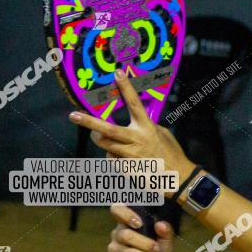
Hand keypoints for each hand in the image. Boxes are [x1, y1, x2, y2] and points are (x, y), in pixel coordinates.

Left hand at [68, 69, 194, 188]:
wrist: (178, 177)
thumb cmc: (172, 153)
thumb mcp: (162, 134)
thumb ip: (147, 126)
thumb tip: (135, 122)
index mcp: (147, 128)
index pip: (134, 104)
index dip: (126, 88)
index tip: (117, 74)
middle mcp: (137, 140)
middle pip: (107, 130)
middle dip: (89, 122)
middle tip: (74, 115)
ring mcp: (130, 155)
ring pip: (105, 146)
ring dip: (102, 141)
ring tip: (103, 138)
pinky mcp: (126, 169)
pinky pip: (112, 160)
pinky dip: (114, 157)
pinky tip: (125, 159)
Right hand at [108, 204, 175, 251]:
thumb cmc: (159, 247)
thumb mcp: (166, 238)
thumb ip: (165, 230)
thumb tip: (161, 224)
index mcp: (128, 221)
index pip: (117, 210)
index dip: (125, 214)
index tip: (139, 223)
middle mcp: (117, 233)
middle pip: (125, 235)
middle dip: (145, 244)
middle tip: (158, 249)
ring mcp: (114, 249)